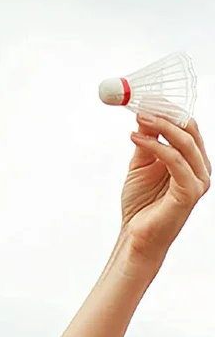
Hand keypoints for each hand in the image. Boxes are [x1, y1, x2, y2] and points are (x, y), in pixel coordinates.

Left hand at [121, 114, 210, 265]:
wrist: (136, 237)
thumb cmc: (140, 205)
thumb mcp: (140, 167)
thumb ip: (146, 143)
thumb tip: (145, 115)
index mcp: (192, 160)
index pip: (187, 127)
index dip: (168, 111)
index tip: (146, 99)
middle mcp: (200, 168)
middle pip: (190, 130)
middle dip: (166, 115)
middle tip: (143, 105)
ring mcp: (198, 180)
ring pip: (185, 143)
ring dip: (160, 127)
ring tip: (139, 118)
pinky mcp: (190, 191)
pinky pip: (175, 161)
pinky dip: (156, 147)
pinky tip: (136, 138)